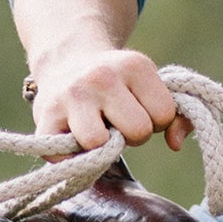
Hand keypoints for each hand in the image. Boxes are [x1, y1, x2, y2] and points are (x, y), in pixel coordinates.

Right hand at [29, 45, 193, 154]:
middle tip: (117, 122)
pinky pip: (66, 159)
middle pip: (138, 131)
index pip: (163, 115)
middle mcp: (102, 76)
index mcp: (135, 65)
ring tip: (97, 130)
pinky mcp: (44, 118)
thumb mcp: (148, 85)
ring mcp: (72, 95)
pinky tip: (74, 141)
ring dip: (102, 148)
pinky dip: (72, 160)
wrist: (66, 61)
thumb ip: (178, 115)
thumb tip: (175, 144)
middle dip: (131, 134)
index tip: (138, 110)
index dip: (154, 120)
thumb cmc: (117, 83)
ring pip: (100, 145)